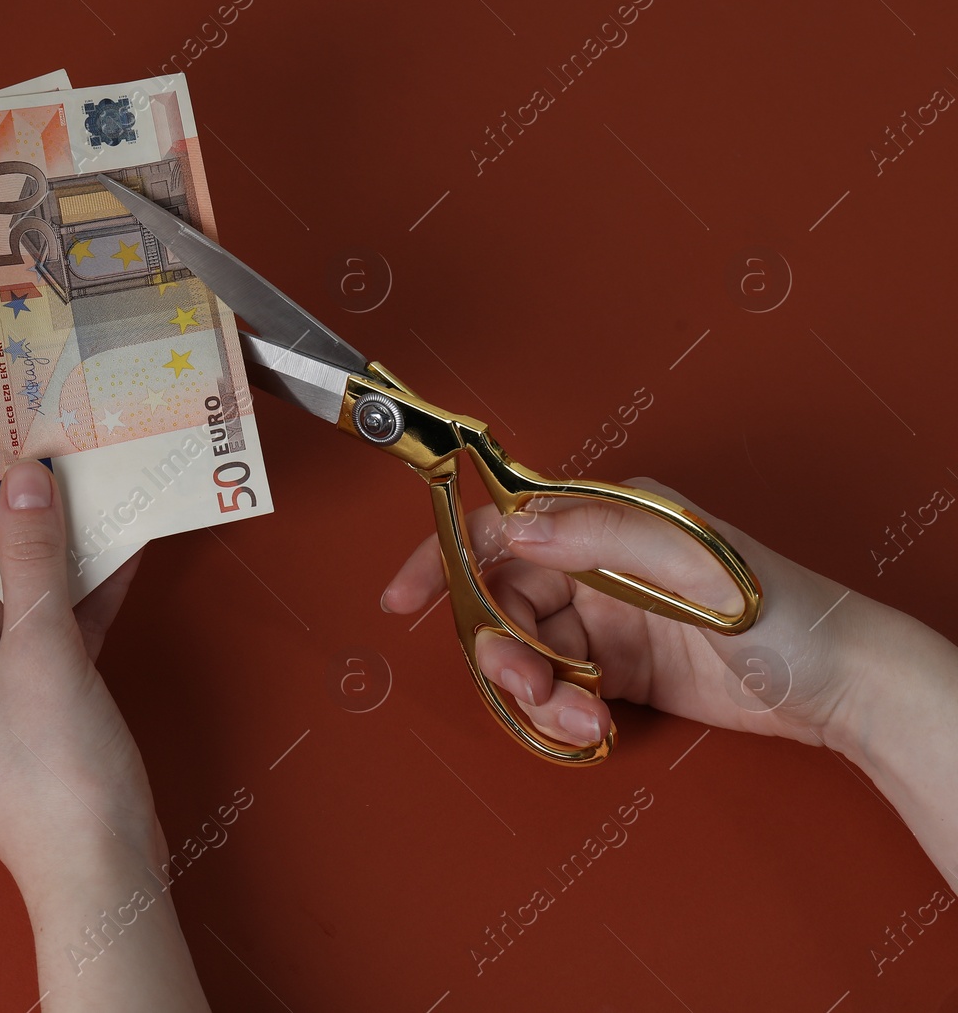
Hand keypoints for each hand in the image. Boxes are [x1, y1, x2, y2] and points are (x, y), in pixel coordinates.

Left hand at [0, 461, 211, 1010]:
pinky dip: (84, 606)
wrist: (106, 871)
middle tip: (65, 470)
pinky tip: (119, 557)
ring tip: (99, 499)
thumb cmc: (58, 774)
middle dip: (32, 535)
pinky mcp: (38, 714)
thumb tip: (24, 481)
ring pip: (28, 613)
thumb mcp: (45, 651)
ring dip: (65, 565)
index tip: (17, 458)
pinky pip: (55, 643)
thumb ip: (35, 560)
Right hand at [380, 477, 872, 750]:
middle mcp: (595, 562)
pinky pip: (555, 686)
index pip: (499, 528)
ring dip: (536, 691)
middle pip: (501, 603)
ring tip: (578, 714)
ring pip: (524, 652)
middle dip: (501, 650)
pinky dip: (560, 710)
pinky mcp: (616, 667)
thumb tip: (515, 525)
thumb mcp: (687, 562)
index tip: (401, 599)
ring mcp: (604, 616)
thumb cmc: (782, 612)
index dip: (442, 559)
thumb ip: (597, 534)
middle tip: (529, 684)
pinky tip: (592, 721)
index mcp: (605, 518)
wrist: (838, 686)